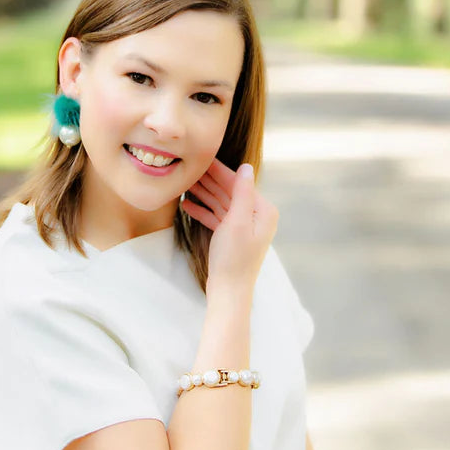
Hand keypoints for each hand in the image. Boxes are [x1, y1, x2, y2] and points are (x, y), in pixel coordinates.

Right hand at [181, 157, 278, 294]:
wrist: (229, 291)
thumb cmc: (234, 258)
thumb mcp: (238, 221)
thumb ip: (242, 192)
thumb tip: (246, 167)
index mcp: (263, 211)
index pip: (239, 184)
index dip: (219, 171)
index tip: (202, 158)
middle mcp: (257, 216)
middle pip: (230, 192)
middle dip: (210, 180)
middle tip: (190, 166)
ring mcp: (244, 227)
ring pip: (221, 203)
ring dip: (204, 193)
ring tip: (185, 183)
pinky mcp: (232, 236)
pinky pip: (217, 217)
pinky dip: (203, 211)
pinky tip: (186, 204)